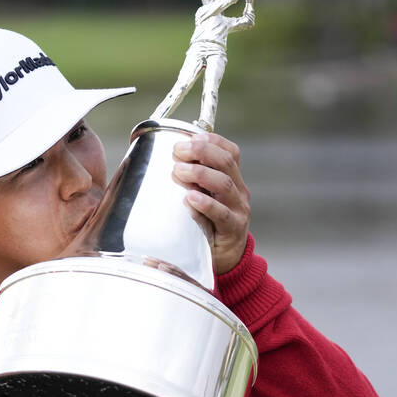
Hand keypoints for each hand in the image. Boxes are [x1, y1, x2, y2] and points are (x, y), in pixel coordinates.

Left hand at [172, 132, 250, 273]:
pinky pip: (221, 214)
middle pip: (227, 162)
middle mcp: (239, 192)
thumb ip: (190, 183)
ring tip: (178, 171)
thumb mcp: (204, 199)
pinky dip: (206, 204)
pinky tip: (190, 198)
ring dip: (200, 173)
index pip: (230, 151)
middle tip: (178, 151)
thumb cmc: (209, 226)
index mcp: (233, 180)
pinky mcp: (232, 229)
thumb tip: (158, 163)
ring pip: (225, 184)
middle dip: (202, 151)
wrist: (227, 260)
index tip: (188, 136)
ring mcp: (238, 210)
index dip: (212, 140)